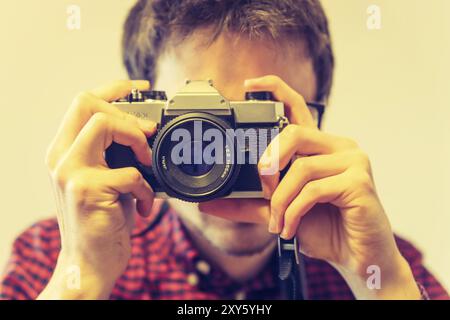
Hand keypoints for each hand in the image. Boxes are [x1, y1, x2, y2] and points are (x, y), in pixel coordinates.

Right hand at [39, 80, 155, 298]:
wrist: (89, 262)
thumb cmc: (102, 220)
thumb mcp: (104, 180)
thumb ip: (113, 154)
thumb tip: (144, 129)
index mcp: (65, 151)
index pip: (82, 101)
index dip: (113, 88)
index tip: (140, 87)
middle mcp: (61, 157)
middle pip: (88, 103)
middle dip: (126, 114)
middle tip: (146, 136)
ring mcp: (70, 172)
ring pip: (104, 124)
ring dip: (137, 142)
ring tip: (147, 166)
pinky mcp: (87, 190)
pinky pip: (130, 172)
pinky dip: (147, 188)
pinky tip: (146, 205)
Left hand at [200, 75, 419, 298]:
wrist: (356, 258)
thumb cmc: (323, 228)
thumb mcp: (279, 211)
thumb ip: (247, 204)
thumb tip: (207, 203)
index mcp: (320, 147)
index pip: (298, 108)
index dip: (276, 90)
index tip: (249, 84)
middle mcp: (339, 146)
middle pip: (294, 133)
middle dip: (270, 162)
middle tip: (265, 190)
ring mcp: (353, 161)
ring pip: (300, 167)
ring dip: (280, 201)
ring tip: (278, 223)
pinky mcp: (359, 182)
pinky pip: (313, 190)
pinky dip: (294, 212)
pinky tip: (292, 228)